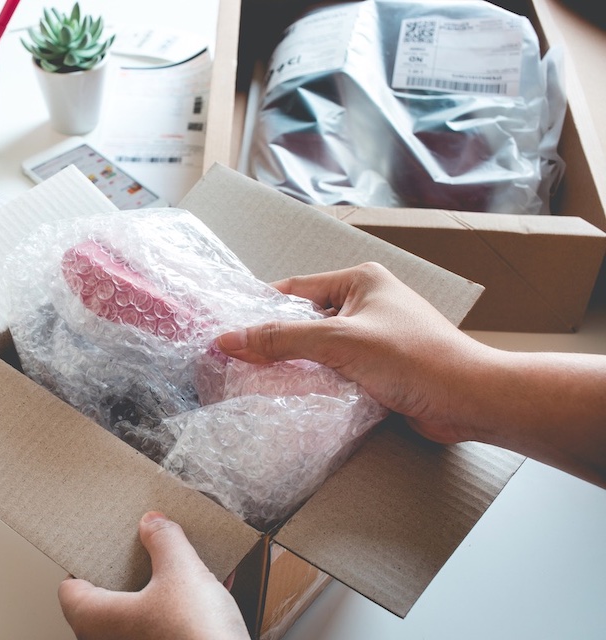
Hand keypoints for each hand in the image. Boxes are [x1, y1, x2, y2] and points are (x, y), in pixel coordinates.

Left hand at [58, 511, 249, 639]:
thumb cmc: (195, 637)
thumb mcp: (182, 572)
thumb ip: (164, 541)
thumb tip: (153, 524)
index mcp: (97, 619)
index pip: (69, 588)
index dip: (84, 561)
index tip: (101, 541)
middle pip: (108, 598)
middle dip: (130, 569)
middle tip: (144, 545)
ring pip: (141, 612)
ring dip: (160, 586)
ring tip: (181, 559)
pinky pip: (167, 625)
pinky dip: (182, 606)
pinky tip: (210, 587)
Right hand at [216, 262, 488, 444]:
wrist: (469, 400)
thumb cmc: (414, 358)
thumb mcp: (339, 341)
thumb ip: (282, 339)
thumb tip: (231, 339)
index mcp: (360, 281)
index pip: (296, 289)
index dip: (261, 309)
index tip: (229, 330)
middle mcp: (366, 303)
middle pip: (305, 320)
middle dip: (276, 341)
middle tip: (239, 360)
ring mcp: (374, 337)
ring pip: (319, 349)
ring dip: (296, 365)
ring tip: (259, 380)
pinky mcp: (380, 368)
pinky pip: (336, 370)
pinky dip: (317, 382)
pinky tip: (295, 397)